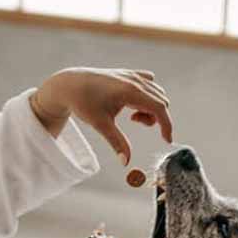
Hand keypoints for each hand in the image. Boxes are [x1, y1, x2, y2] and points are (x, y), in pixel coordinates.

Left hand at [30, 67, 172, 165]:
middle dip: (156, 118)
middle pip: (161, 101)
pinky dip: (148, 97)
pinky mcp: (129, 75)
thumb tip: (126, 162)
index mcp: (130, 90)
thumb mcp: (100, 125)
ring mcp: (133, 75)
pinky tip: (133, 105)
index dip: (166, 125)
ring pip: (156, 93)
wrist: (70, 85)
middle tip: (135, 123)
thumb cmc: (84, 103)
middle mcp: (135, 80)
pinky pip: (149, 85)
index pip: (160, 108)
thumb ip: (117, 143)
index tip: (167, 141)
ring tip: (132, 117)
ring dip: (151, 108)